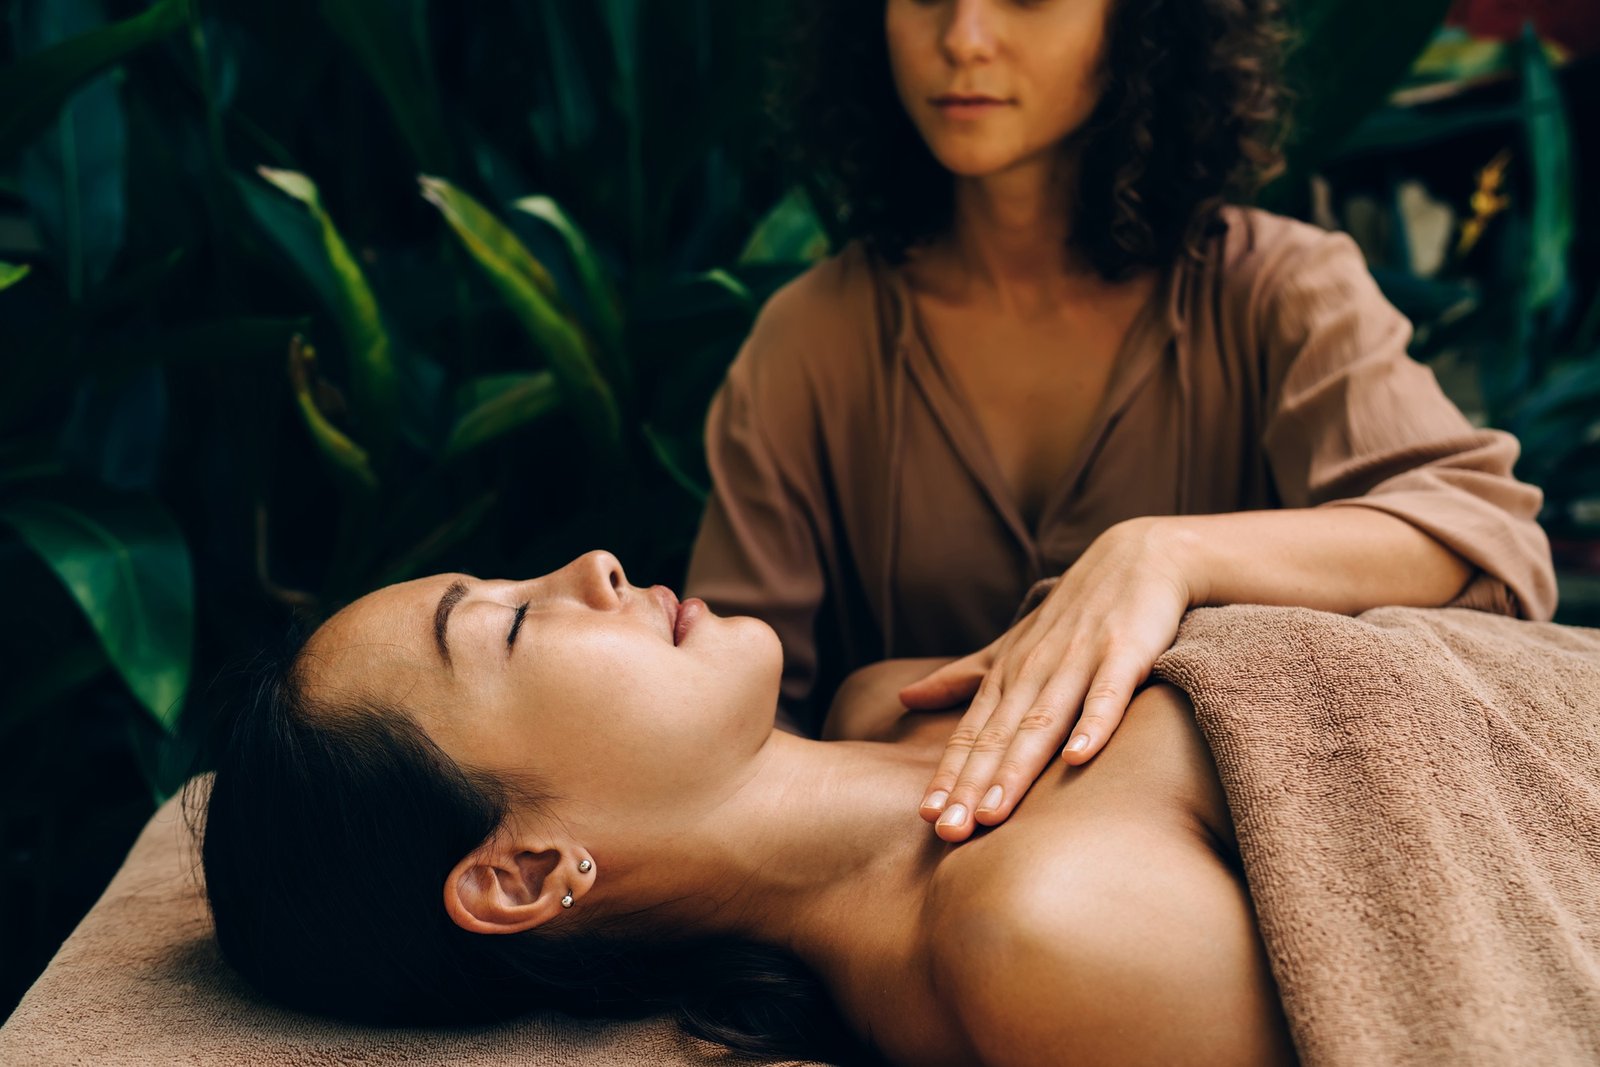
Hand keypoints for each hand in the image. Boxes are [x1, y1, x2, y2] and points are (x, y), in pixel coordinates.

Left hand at [900, 517, 1196, 841]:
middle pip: (999, 737)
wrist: (1137, 557)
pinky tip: (1078, 758)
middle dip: (972, 786)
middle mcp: (1034, 670)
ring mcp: (1079, 660)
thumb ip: (962, 678)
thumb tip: (904, 700)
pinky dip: (1094, 723)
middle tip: (949, 832)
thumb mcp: (1011, 645)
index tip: (926, 817)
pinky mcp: (1125, 652)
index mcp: (1007, 675)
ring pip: (1043, 721)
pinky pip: (1108, 694)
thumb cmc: (1071, 614)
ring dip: (1017, 767)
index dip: (948, 775)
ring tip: (995, 813)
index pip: (971, 732)